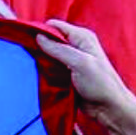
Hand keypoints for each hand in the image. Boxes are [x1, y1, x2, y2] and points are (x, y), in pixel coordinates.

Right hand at [32, 19, 135, 134]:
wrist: (109, 108)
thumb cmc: (100, 84)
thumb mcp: (79, 63)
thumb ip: (58, 49)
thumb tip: (38, 36)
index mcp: (82, 37)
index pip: (54, 26)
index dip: (40, 31)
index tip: (26, 40)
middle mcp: (76, 45)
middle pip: (50, 39)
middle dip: (39, 46)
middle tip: (29, 56)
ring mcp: (72, 59)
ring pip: (49, 54)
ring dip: (41, 60)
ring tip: (34, 67)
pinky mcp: (67, 73)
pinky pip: (51, 67)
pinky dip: (45, 70)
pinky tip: (39, 75)